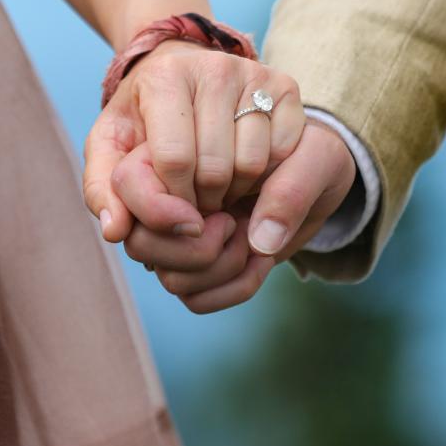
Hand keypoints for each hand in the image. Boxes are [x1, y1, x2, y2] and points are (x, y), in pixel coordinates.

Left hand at [84, 40, 304, 239]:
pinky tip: (242, 171)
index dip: (173, 201)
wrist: (183, 73)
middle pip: (216, 168)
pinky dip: (265, 177)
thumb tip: (115, 230)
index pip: (174, 160)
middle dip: (203, 201)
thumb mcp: (110, 147)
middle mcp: (215, 67)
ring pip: (253, 165)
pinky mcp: (286, 87)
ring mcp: (256, 74)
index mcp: (166, 76)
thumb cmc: (144, 115)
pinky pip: (283, 154)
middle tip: (194, 201)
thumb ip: (100, 188)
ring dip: (235, 192)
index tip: (170, 208)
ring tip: (217, 187)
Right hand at [122, 120, 355, 312]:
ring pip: (169, 277)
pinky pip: (197, 299)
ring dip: (222, 268)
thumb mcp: (318, 157)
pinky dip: (236, 288)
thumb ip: (292, 187)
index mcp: (173, 146)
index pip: (127, 182)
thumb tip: (261, 241)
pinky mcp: (199, 267)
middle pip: (139, 241)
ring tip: (253, 238)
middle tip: (234, 223)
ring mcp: (179, 235)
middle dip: (195, 249)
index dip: (161, 208)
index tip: (215, 214)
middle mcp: (165, 195)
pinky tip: (263, 260)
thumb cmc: (311, 153)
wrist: (318, 176)